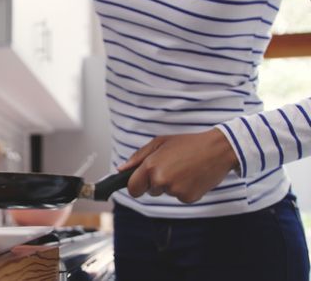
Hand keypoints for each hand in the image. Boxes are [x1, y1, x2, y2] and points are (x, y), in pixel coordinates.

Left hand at [117, 128, 238, 202]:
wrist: (218, 149)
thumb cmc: (188, 143)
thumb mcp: (160, 143)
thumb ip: (138, 157)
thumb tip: (121, 170)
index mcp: (151, 166)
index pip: (133, 188)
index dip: (135, 186)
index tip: (140, 182)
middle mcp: (161, 181)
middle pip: (149, 191)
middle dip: (155, 182)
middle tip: (171, 166)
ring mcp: (175, 191)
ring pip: (165, 193)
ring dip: (170, 185)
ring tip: (184, 168)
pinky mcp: (189, 198)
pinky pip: (179, 197)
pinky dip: (184, 189)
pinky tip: (192, 176)